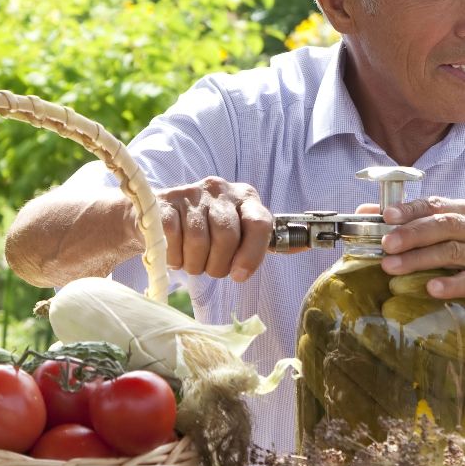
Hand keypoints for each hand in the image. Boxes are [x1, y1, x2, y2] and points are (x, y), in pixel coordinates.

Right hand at [153, 176, 272, 280]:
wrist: (158, 217)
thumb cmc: (206, 230)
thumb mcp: (238, 231)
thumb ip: (263, 241)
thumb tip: (306, 246)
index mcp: (245, 197)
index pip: (259, 223)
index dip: (251, 255)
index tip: (239, 275)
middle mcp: (220, 189)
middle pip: (228, 236)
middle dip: (219, 264)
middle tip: (211, 268)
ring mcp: (191, 193)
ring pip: (199, 241)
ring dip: (195, 264)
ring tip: (192, 262)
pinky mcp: (164, 202)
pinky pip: (173, 238)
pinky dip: (174, 256)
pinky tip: (174, 255)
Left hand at [372, 196, 464, 322]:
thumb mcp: (442, 239)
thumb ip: (411, 224)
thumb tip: (365, 211)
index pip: (435, 204)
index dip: (410, 209)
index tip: (386, 216)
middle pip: (444, 225)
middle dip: (412, 234)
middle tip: (386, 245)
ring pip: (453, 252)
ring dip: (420, 259)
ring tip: (393, 268)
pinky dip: (451, 284)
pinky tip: (432, 289)